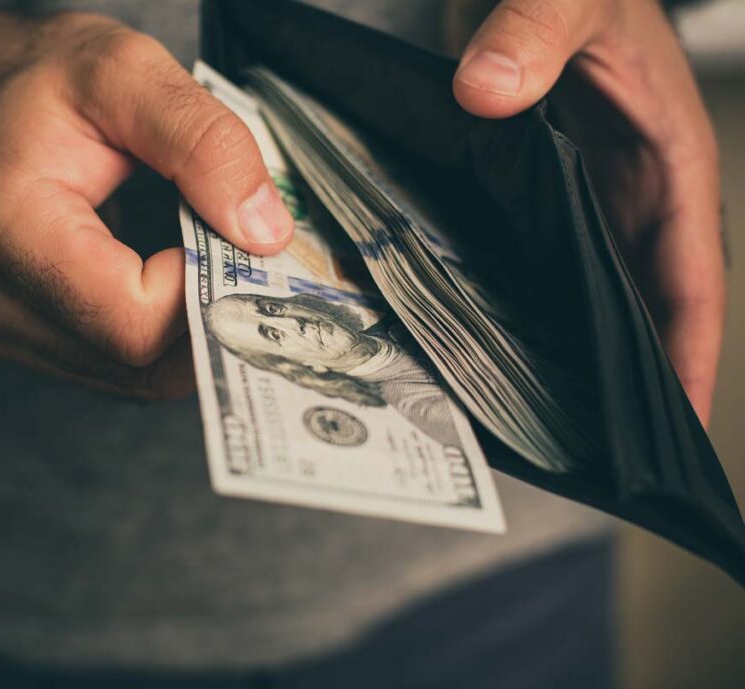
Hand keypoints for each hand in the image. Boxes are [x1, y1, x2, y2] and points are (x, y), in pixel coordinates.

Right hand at [0, 13, 293, 398]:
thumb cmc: (40, 79)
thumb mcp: (130, 70)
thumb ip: (204, 142)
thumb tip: (265, 234)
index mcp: (7, 230)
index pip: (134, 323)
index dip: (202, 289)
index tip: (225, 228)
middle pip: (140, 365)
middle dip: (209, 315)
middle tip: (236, 251)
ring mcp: (1, 329)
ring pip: (137, 380)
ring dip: (190, 330)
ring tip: (199, 257)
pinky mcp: (20, 341)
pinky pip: (120, 369)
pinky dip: (163, 336)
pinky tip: (168, 279)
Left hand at [448, 0, 724, 424]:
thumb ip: (537, 28)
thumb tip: (488, 92)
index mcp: (668, 163)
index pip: (691, 279)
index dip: (689, 355)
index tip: (680, 427)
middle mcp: (634, 191)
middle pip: (642, 306)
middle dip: (633, 382)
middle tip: (599, 458)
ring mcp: (588, 194)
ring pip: (593, 293)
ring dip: (579, 354)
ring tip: (545, 426)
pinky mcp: (542, 187)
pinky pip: (543, 262)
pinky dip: (531, 307)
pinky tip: (494, 345)